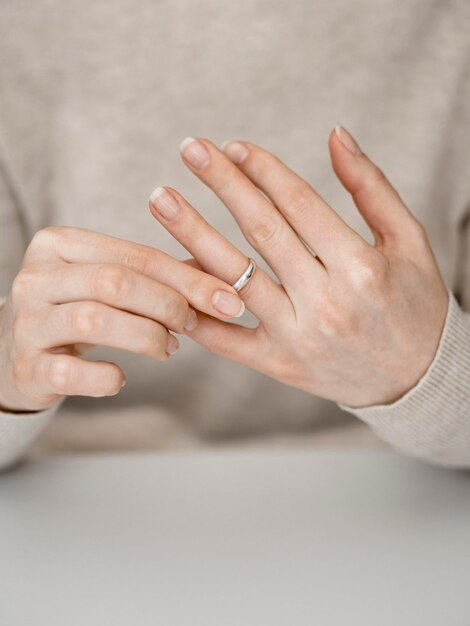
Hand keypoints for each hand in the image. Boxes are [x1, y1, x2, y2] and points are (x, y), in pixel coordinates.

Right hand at [0, 227, 243, 411]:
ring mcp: (26, 322)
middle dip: (168, 305)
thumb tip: (226, 279)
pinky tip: (123, 377)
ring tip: (167, 348)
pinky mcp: (26, 367)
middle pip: (115, 282)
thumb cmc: (76, 310)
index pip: (135, 255)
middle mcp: (36, 277)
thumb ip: (157, 277)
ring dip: (146, 336)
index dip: (189, 279)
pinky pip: (73, 372)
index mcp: (59, 244)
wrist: (15, 351)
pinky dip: (108, 377)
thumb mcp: (108, 283)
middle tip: (192, 324)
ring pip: (94, 320)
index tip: (231, 300)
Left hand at [149, 127, 448, 407]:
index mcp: (361, 268)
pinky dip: (195, 308)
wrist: (417, 379)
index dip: (263, 169)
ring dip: (192, 234)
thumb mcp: (408, 241)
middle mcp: (326, 303)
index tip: (233, 145)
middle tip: (190, 148)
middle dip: (223, 184)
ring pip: (234, 278)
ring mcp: (297, 338)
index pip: (299, 204)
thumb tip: (335, 134)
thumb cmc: (414, 304)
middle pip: (262, 231)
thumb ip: (371, 187)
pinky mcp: (278, 364)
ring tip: (161, 199)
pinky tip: (168, 275)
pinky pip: (226, 338)